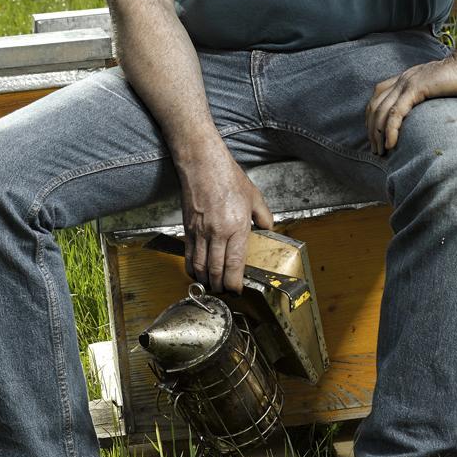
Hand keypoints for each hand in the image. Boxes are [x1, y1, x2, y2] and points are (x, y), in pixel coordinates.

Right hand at [178, 156, 273, 293]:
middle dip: (221, 286)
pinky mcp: (188, 228)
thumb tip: (268, 230)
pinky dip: (192, 269)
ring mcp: (200, 232)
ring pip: (200, 267)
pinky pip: (188, 255)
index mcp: (237, 227)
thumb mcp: (254, 197)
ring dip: (206, 281)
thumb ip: (263, 217)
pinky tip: (197, 273)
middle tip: (225, 292)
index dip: (235, 283)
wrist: (203, 164)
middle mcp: (218, 233)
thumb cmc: (227, 177)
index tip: (237, 290)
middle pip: (217, 270)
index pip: (234, 265)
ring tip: (212, 286)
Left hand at [365, 53, 456, 155]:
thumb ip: (444, 106)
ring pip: (381, 110)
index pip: (379, 96)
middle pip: (374, 105)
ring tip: (381, 152)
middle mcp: (403, 79)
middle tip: (375, 149)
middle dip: (371, 129)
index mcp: (408, 79)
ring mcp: (407, 83)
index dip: (373, 117)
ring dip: (377, 134)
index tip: (377, 136)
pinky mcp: (414, 89)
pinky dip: (390, 130)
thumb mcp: (447, 94)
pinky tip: (391, 144)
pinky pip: (395, 113)